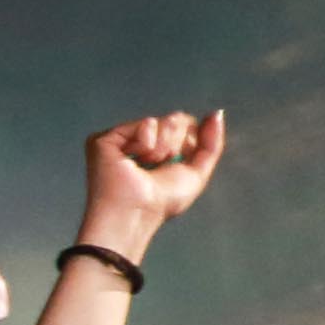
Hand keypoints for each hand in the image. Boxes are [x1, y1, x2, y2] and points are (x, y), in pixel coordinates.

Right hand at [81, 109, 226, 248]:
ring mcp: (122, 139)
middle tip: (159, 165)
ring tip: (147, 164)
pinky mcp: (107, 138)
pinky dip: (147, 143)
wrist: (137, 212)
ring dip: (163, 147)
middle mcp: (140, 141)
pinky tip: (133, 159)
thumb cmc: (162, 202)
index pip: (186, 126)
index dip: (189, 144)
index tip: (175, 164)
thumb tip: (217, 113)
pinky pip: (146, 124)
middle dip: (177, 145)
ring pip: (163, 120)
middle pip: (177, 120)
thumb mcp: (197, 172)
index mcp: (159, 148)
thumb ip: (212, 143)